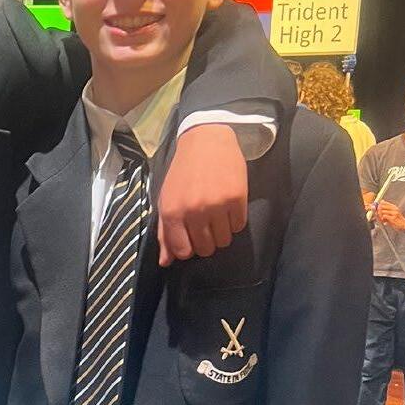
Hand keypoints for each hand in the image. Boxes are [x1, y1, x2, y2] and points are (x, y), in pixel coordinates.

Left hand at [157, 123, 248, 265]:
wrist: (206, 142)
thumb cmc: (183, 173)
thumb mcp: (166, 199)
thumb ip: (165, 232)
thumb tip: (165, 262)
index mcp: (172, 212)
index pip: (182, 251)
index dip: (188, 249)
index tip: (191, 239)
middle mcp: (193, 211)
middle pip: (205, 249)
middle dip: (206, 242)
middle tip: (205, 225)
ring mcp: (216, 206)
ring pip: (223, 241)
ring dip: (221, 233)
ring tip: (216, 214)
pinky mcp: (237, 199)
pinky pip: (238, 227)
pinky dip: (234, 222)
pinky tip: (227, 206)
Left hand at [375, 201, 404, 232]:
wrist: (404, 224)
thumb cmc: (396, 219)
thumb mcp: (391, 212)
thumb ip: (385, 208)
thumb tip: (380, 202)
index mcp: (393, 206)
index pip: (382, 202)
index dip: (377, 205)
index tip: (374, 209)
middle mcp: (394, 208)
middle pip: (381, 206)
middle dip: (377, 211)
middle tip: (378, 216)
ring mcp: (394, 213)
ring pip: (382, 211)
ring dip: (380, 216)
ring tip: (382, 219)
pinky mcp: (393, 218)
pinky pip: (384, 216)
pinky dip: (382, 219)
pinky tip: (384, 221)